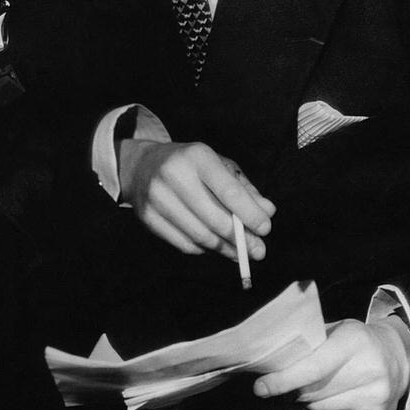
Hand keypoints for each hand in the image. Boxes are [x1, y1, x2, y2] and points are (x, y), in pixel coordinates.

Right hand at [118, 139, 275, 260]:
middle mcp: (174, 174)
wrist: (141, 166)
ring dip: (225, 249)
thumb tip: (267, 212)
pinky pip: (183, 243)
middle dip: (241, 239)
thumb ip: (245, 189)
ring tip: (241, 254)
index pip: (229, 191)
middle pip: (215, 218)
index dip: (250, 214)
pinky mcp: (147, 216)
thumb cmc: (190, 166)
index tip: (266, 229)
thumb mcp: (219, 167)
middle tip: (258, 251)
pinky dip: (204, 249)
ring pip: (200, 235)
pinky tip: (215, 247)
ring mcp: (157, 197)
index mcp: (197, 156)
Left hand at [253, 317, 409, 409]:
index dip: (283, 380)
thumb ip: (309, 344)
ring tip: (322, 386)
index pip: (312, 367)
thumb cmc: (356, 341)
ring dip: (312, 400)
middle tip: (292, 384)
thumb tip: (271, 362)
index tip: (260, 388)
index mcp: (353, 341)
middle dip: (294, 390)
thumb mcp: (336, 330)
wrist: (400, 356)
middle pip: (313, 391)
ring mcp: (377, 395)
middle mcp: (370, 368)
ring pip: (322, 408)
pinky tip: (343, 396)